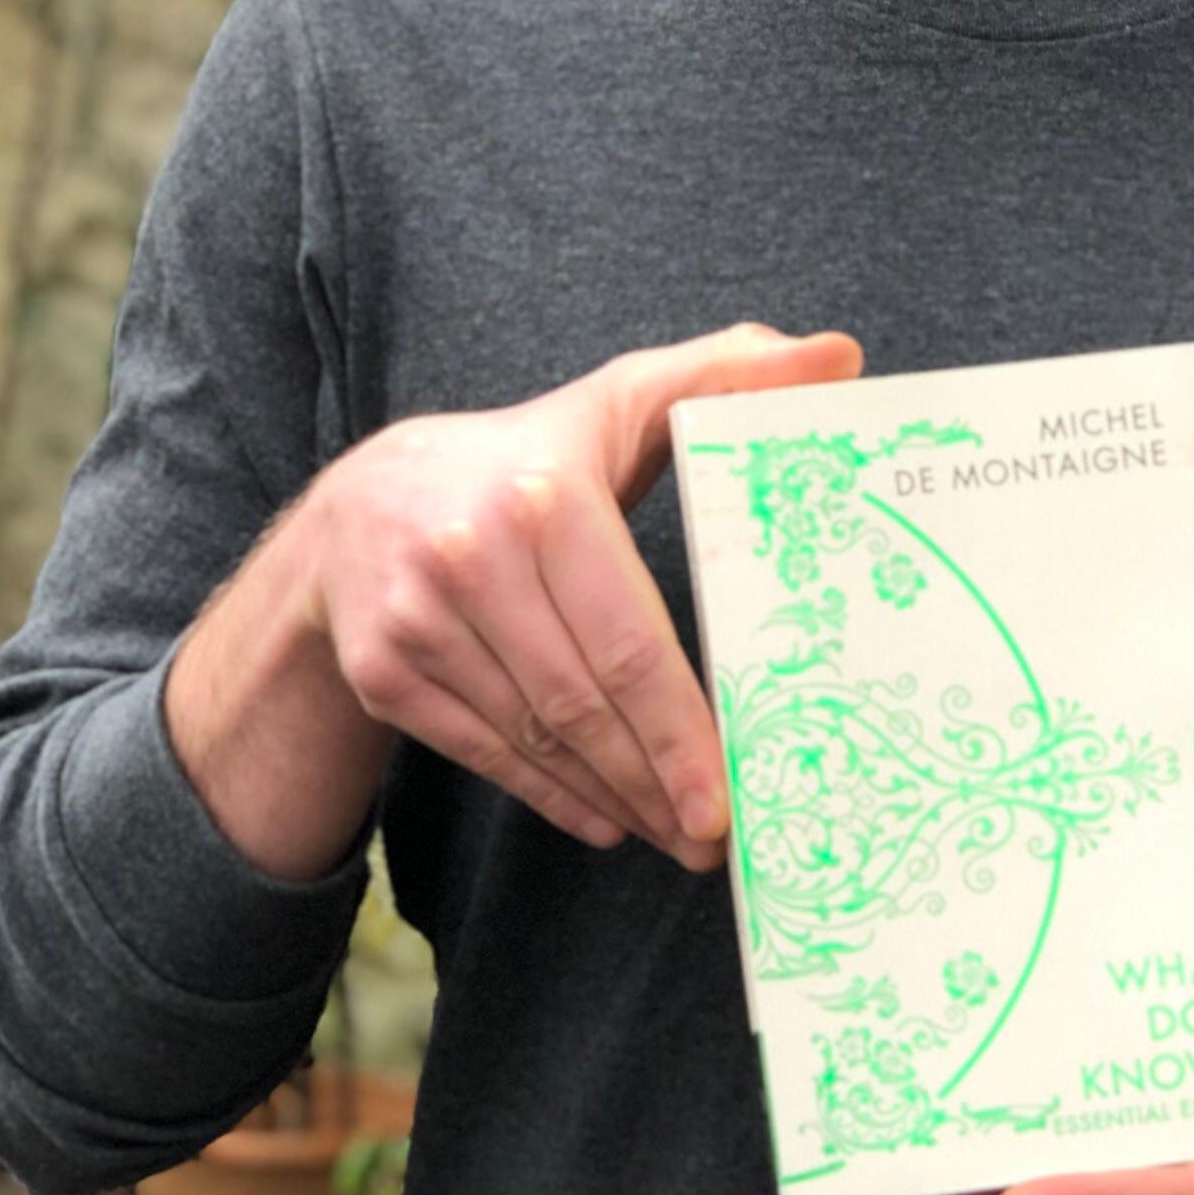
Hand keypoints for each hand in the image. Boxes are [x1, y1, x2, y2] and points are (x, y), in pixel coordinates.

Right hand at [170, 321, 860, 879]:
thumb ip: (727, 374)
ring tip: (673, 835)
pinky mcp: (384, 673)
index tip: (727, 795)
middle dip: (656, 783)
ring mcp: (418, 622)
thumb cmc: (524, 460)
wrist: (352, 506)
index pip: (627, 641)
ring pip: (536, 738)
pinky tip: (604, 820)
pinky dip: (549, 796)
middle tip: (713, 839)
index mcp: (544, 500)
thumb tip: (841, 355)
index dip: (680, 727)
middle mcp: (470, 560)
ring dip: (613, 799)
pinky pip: (485, 754)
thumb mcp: (617, 403)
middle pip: (583, 704)